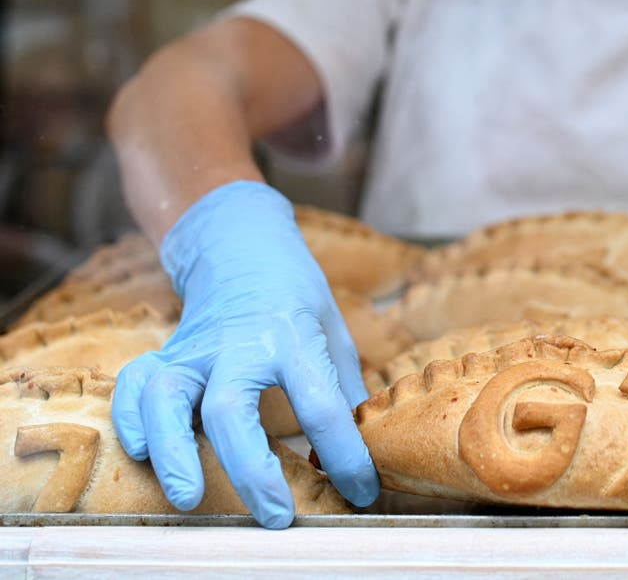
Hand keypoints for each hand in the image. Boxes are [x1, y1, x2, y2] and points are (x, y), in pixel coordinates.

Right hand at [112, 181, 379, 527]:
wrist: (242, 244)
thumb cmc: (297, 298)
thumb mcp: (334, 332)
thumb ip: (343, 391)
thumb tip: (360, 455)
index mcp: (295, 337)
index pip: (322, 403)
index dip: (345, 455)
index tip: (361, 492)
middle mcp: (240, 343)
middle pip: (231, 407)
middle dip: (250, 468)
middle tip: (275, 516)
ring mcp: (196, 348)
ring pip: (167, 397)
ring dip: (173, 450)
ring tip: (188, 497)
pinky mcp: (166, 352)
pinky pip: (135, 385)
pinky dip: (131, 420)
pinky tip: (143, 453)